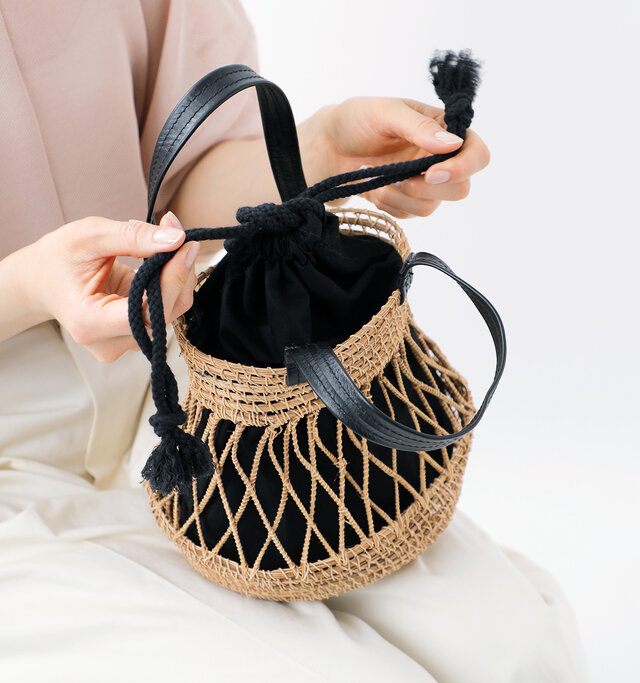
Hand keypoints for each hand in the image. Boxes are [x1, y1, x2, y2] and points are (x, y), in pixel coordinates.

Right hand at [26, 211, 199, 362]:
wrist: (42, 281)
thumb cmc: (58, 258)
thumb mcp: (90, 236)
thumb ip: (133, 237)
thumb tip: (176, 238)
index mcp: (90, 322)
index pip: (147, 311)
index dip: (172, 279)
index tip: (184, 245)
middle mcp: (110, 343)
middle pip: (164, 313)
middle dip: (179, 272)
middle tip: (177, 234)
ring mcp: (124, 344)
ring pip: (170, 313)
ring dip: (178, 277)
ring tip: (168, 244)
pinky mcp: (135, 337)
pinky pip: (165, 311)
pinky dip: (170, 285)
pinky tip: (163, 262)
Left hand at [312, 97, 489, 217]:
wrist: (327, 147)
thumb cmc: (356, 120)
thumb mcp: (385, 112)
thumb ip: (419, 127)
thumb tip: (454, 144)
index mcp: (443, 130)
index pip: (477, 154)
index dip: (463, 168)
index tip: (431, 173)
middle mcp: (439, 159)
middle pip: (460, 188)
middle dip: (427, 188)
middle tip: (397, 178)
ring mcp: (424, 183)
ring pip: (431, 206)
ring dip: (400, 196)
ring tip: (376, 179)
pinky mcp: (406, 201)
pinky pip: (408, 214)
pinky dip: (388, 203)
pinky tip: (373, 187)